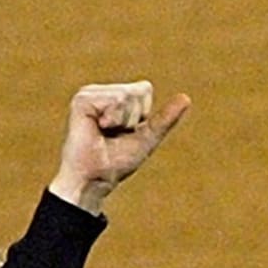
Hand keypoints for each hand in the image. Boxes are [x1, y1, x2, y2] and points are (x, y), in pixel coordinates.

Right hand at [49, 82, 190, 215]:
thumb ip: (165, 118)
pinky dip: (113, 118)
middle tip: (114, 134)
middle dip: (133, 117)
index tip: (126, 132)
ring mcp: (89, 94)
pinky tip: (98, 127)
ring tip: (105, 132)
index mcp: (115, 98)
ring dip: (123, 120)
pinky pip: (115, 99)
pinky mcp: (82, 99)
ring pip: (126, 94)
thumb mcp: (148, 137)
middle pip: (137, 91)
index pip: (144, 89)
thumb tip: (186, 98)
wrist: (97, 178)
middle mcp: (101, 92)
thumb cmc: (118, 161)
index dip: (143, 114)